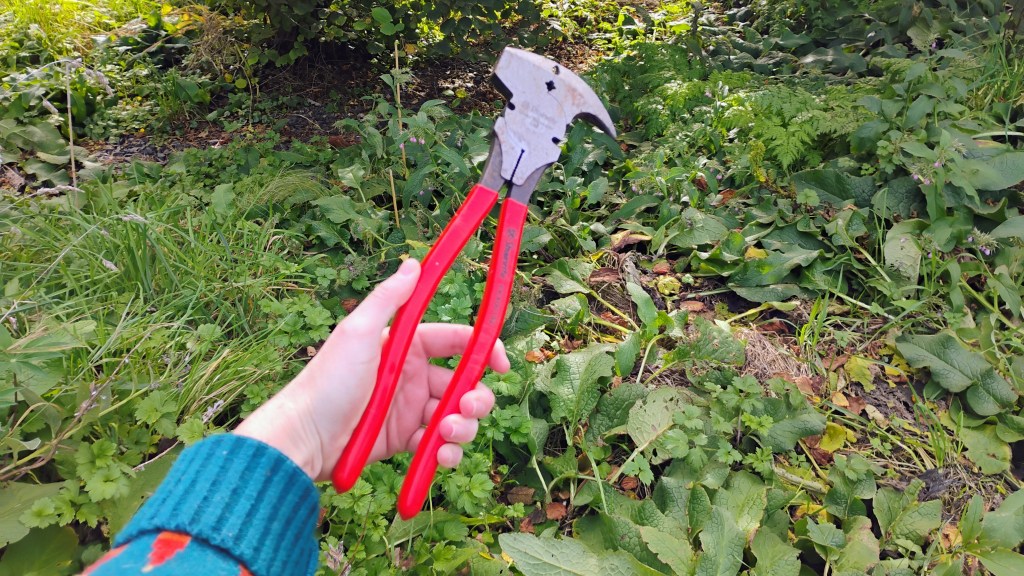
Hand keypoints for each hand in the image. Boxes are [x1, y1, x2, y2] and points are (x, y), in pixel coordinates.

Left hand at [235, 259, 509, 480]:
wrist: (303, 437)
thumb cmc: (327, 381)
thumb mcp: (359, 332)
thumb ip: (390, 298)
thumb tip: (413, 262)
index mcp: (407, 347)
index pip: (457, 342)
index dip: (484, 350)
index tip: (502, 365)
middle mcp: (412, 376)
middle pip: (464, 383)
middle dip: (476, 396)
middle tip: (468, 407)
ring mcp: (409, 410)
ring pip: (457, 416)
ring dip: (463, 427)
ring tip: (446, 434)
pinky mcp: (403, 441)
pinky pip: (438, 445)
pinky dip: (446, 453)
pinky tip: (440, 456)